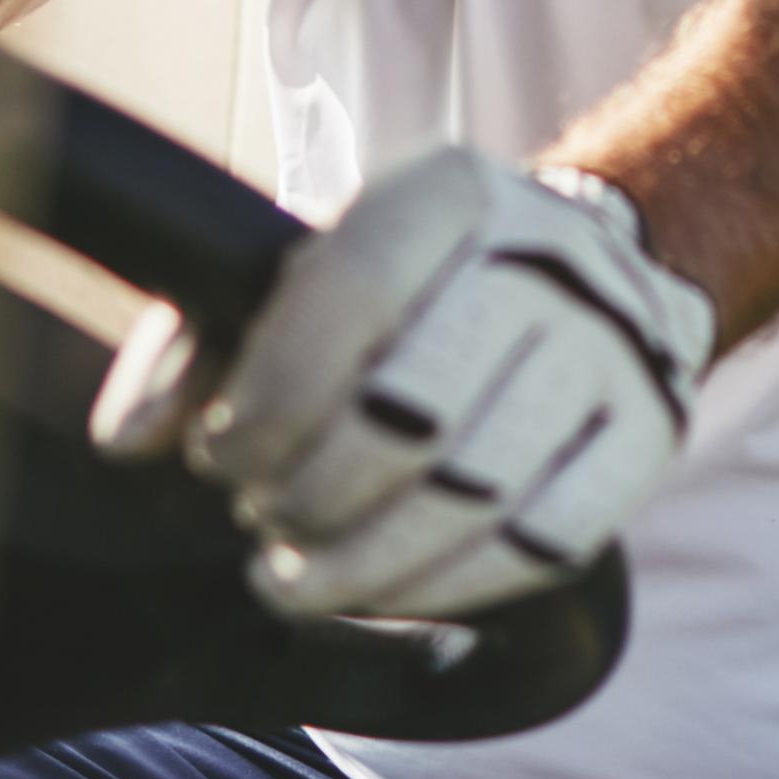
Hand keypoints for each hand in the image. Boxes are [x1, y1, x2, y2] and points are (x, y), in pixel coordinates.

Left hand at [91, 148, 715, 619]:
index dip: (269, 396)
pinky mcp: (648, 434)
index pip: (351, 291)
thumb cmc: (411, 284)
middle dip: (314, 491)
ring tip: (301, 575)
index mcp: (449, 191)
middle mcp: (547, 259)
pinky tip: (388, 587)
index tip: (221, 458)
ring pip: (477, 491)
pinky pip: (545, 542)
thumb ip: (202, 335)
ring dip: (367, 561)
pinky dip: (448, 585)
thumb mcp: (308, 268)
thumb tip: (130, 437)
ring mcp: (612, 349)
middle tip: (265, 521)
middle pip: (414, 410)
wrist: (584, 273)